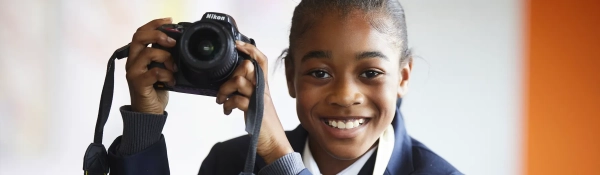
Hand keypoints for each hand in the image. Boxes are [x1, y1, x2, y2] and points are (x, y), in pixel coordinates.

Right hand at [125, 18, 176, 113]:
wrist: (149, 113)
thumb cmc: (156, 90)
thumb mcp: (161, 69)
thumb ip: (164, 56)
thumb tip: (176, 43)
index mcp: (138, 56)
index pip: (140, 33)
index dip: (154, 24)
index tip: (169, 21)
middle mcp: (133, 61)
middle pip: (139, 37)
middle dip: (158, 35)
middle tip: (172, 42)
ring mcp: (134, 72)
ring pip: (148, 53)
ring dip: (166, 58)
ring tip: (174, 68)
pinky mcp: (139, 84)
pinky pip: (154, 72)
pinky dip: (167, 75)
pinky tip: (171, 80)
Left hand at [216, 41, 293, 163]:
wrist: (274, 143)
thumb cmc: (263, 125)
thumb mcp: (256, 104)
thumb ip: (247, 92)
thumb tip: (232, 83)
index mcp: (264, 87)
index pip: (261, 60)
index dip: (250, 49)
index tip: (238, 44)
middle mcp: (263, 90)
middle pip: (247, 66)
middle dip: (230, 75)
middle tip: (224, 89)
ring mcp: (260, 100)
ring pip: (239, 81)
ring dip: (224, 90)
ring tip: (221, 100)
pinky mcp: (255, 111)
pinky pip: (237, 99)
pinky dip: (227, 104)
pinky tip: (227, 111)